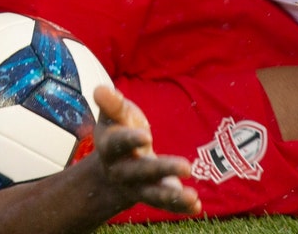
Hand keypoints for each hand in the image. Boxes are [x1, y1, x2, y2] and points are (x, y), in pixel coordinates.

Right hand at [91, 86, 201, 215]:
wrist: (113, 166)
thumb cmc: (118, 130)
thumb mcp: (114, 116)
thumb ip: (112, 104)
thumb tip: (100, 89)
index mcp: (110, 148)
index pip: (118, 144)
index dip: (130, 140)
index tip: (146, 137)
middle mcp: (122, 171)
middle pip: (141, 172)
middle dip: (162, 169)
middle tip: (187, 166)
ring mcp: (137, 186)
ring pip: (153, 194)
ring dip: (172, 197)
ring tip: (192, 196)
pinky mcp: (153, 196)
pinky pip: (166, 205)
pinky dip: (180, 207)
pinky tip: (196, 206)